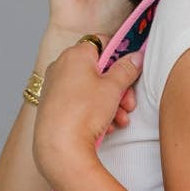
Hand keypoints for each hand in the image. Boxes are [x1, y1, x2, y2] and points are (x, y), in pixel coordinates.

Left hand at [31, 36, 142, 186]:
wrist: (60, 147)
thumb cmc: (84, 113)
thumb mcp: (113, 87)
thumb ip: (126, 69)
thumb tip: (135, 57)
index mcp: (75, 54)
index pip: (102, 43)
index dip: (119, 55)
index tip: (131, 70)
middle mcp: (61, 66)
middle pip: (98, 70)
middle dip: (118, 88)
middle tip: (129, 103)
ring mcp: (55, 87)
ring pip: (90, 90)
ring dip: (110, 104)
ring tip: (120, 120)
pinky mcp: (53, 107)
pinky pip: (80, 104)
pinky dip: (94, 113)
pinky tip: (105, 128)